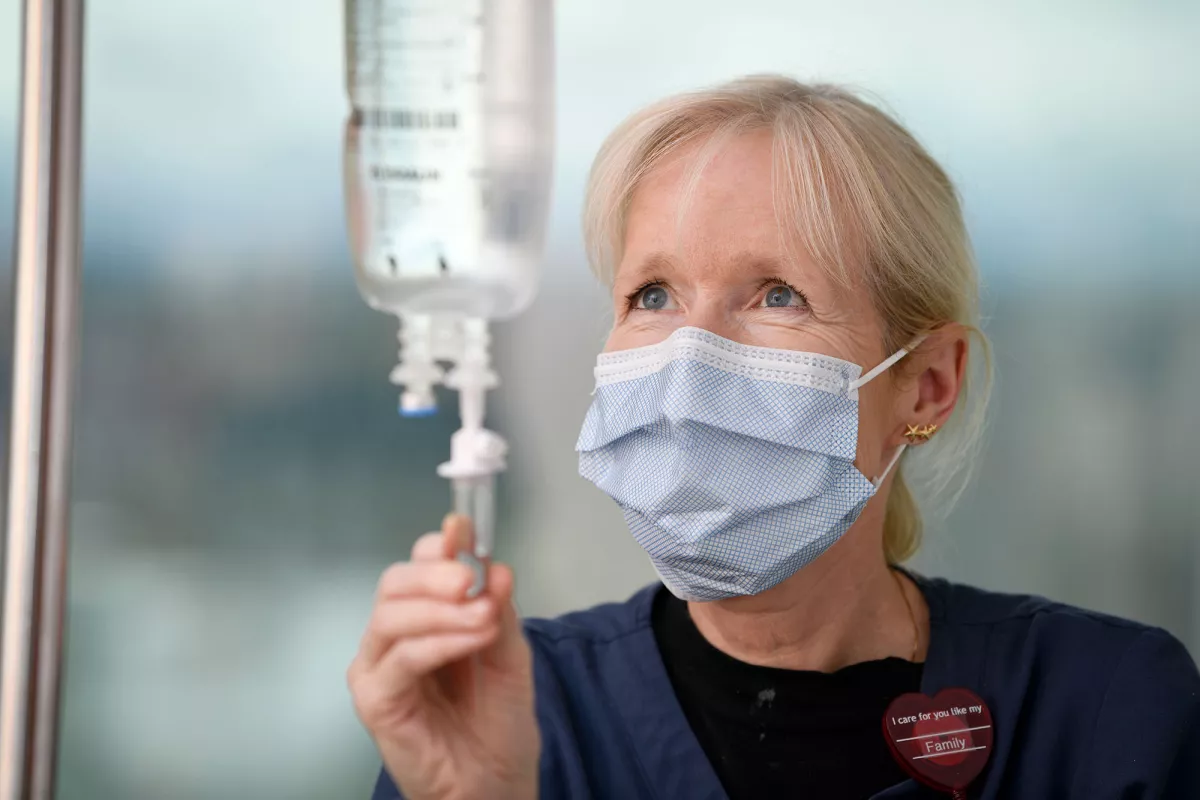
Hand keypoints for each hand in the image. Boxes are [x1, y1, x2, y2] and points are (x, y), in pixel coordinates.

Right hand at [348, 514, 538, 799]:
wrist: (494, 785)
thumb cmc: (497, 724)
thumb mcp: (509, 655)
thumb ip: (498, 610)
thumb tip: (495, 566)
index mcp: (423, 617)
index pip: (416, 565)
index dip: (439, 545)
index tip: (465, 529)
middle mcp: (391, 637)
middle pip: (395, 582)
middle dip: (436, 572)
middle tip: (472, 578)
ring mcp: (378, 668)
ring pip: (392, 615)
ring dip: (442, 609)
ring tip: (483, 616)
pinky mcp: (375, 701)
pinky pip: (401, 658)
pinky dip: (439, 641)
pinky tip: (471, 638)